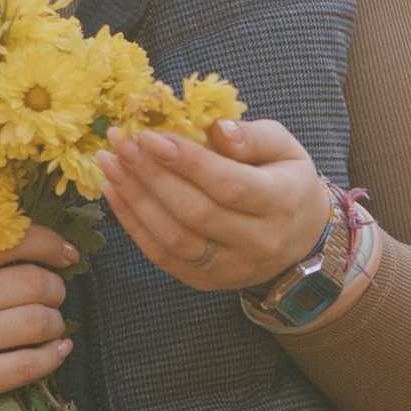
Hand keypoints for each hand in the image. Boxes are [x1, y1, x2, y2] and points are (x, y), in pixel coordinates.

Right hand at [0, 225, 76, 410]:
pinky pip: (26, 365)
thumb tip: (40, 249)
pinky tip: (57, 352)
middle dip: (57, 289)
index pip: (10, 241)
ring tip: (52, 327)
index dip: (50, 245)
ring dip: (57, 324)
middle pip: (31, 283)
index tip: (66, 255)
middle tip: (56, 297)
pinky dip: (52, 357)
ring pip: (35, 322)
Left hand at [98, 118, 328, 296]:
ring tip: (110, 163)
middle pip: (195, 213)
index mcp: (281, 203)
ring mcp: (229, 269)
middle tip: (121, 142)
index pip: (230, 185)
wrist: (299, 243)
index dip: (188, 162)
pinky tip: (114, 190)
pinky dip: (133, 223)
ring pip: (173, 239)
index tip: (150, 135)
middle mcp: (257, 243)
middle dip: (151, 176)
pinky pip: (161, 255)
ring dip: (134, 199)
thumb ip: (252, 136)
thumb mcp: (285, 147)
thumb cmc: (286, 182)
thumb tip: (217, 128)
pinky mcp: (204, 281)